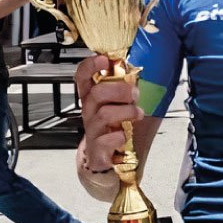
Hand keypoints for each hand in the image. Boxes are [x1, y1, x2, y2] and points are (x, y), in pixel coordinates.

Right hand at [77, 54, 143, 172]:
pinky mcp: (97, 151)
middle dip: (119, 89)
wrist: (108, 162)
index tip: (105, 60)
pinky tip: (124, 135)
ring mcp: (92, 132)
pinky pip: (104, 141)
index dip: (90, 66)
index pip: (83, 77)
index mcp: (93, 99)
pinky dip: (118, 137)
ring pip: (103, 114)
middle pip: (96, 93)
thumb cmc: (115, 129)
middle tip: (134, 93)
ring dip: (125, 111)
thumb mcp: (120, 106)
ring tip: (137, 114)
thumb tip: (139, 72)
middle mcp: (90, 113)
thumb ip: (126, 90)